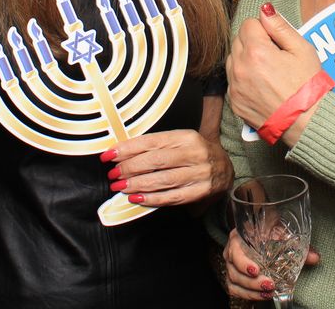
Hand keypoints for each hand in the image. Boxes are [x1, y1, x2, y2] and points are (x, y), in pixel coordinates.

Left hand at [103, 129, 232, 206]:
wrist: (226, 167)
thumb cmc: (195, 153)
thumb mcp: (180, 141)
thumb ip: (156, 146)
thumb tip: (122, 153)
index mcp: (186, 136)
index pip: (151, 141)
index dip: (128, 148)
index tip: (109, 155)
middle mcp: (194, 153)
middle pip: (156, 161)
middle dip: (130, 168)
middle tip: (113, 173)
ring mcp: (199, 174)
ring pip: (163, 180)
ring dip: (137, 184)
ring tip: (120, 186)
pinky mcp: (200, 192)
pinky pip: (172, 197)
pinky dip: (152, 198)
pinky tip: (137, 198)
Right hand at [224, 228, 319, 301]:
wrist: (264, 232)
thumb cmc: (270, 230)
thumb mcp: (282, 234)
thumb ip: (298, 246)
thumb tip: (314, 257)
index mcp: (239, 237)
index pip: (235, 250)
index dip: (243, 262)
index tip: (256, 270)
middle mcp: (232, 251)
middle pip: (234, 270)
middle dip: (252, 281)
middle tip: (269, 285)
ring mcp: (232, 266)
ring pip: (234, 282)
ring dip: (251, 290)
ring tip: (268, 292)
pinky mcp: (235, 278)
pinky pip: (236, 290)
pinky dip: (248, 295)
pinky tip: (263, 296)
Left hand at [227, 3, 323, 143]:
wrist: (306, 123)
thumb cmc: (308, 86)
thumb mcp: (302, 49)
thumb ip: (280, 26)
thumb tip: (265, 9)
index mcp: (256, 51)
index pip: (249, 23)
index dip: (265, 29)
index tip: (277, 42)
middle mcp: (240, 68)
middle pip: (238, 40)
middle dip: (254, 42)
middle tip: (275, 56)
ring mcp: (235, 86)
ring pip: (233, 59)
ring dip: (245, 59)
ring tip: (268, 71)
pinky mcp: (235, 102)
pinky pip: (233, 81)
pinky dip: (243, 78)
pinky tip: (262, 85)